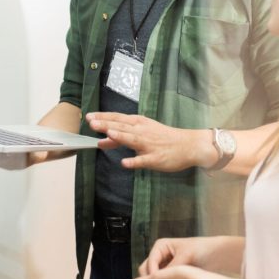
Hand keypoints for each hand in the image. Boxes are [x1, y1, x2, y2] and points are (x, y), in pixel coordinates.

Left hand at [87, 113, 214, 171]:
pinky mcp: (155, 158)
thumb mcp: (141, 133)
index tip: (89, 116)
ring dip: (120, 136)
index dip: (103, 117)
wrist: (188, 145)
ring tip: (108, 134)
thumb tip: (101, 140)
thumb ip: (120, 137)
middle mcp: (142, 132)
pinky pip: (144, 160)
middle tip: (92, 122)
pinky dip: (134, 161)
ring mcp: (149, 145)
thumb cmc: (163, 138)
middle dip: (107, 124)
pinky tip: (125, 163)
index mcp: (139, 124)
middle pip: (122, 127)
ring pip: (132, 139)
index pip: (118, 118)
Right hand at [139, 237, 210, 276]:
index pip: (150, 263)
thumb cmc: (202, 250)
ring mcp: (165, 265)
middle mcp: (160, 255)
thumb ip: (171, 269)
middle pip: (147, 271)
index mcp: (160, 246)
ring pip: (154, 278)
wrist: (218, 254)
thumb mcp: (185, 258)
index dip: (152, 276)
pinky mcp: (172, 274)